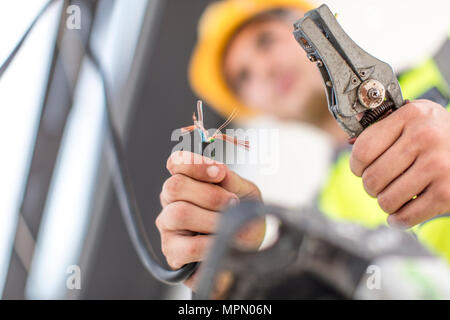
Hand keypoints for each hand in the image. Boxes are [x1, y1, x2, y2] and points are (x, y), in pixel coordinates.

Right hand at [156, 151, 262, 289]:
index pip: (176, 162)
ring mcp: (168, 226)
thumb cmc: (240, 217)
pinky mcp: (172, 252)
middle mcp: (171, 201)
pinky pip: (189, 246)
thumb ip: (230, 180)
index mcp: (187, 181)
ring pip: (180, 214)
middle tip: (232, 203)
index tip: (219, 172)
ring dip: (212, 219)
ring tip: (229, 225)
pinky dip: (212, 243)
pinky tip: (223, 242)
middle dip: (210, 194)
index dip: (194, 164)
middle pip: (174, 186)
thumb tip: (219, 170)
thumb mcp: (244, 193)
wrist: (246, 251)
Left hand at [350, 100, 449, 228]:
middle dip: (372, 187)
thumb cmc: (440, 135)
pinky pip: (406, 216)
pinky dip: (399, 220)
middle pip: (372, 178)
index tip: (361, 170)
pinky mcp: (447, 192)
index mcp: (411, 115)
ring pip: (386, 200)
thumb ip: (385, 129)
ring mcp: (438, 165)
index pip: (363, 149)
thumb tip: (350, 144)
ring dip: (386, 203)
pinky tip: (400, 215)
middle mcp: (425, 137)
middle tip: (381, 185)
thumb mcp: (416, 119)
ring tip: (395, 196)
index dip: (356, 166)